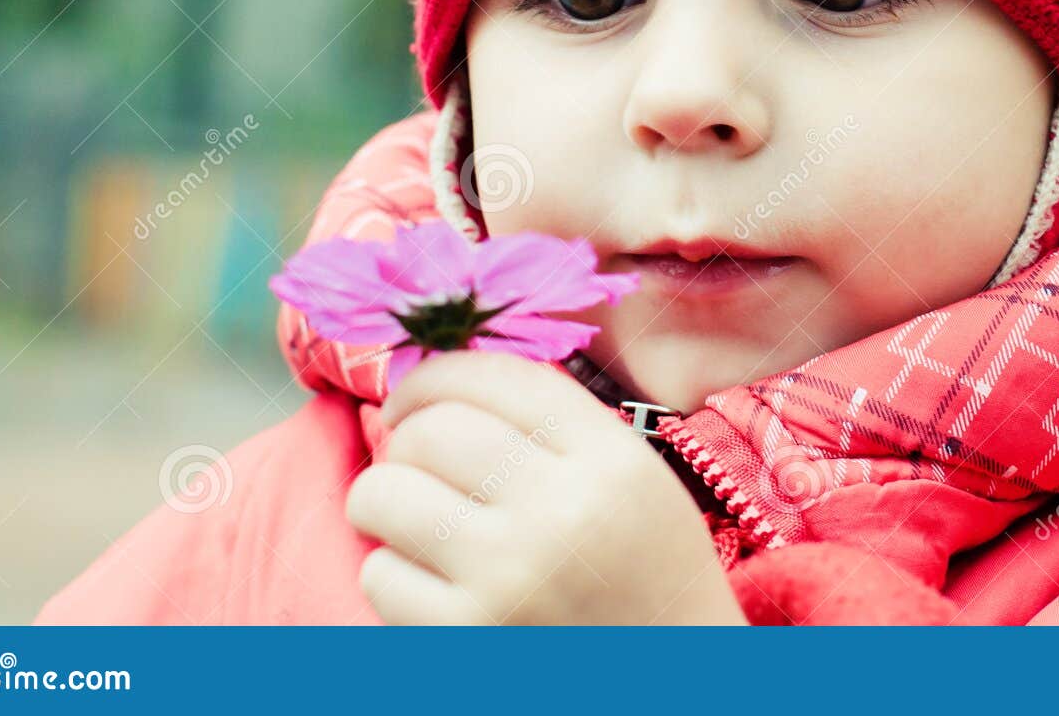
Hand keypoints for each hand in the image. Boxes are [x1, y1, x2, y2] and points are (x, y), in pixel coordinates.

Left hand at [346, 350, 747, 625]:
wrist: (679, 689)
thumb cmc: (649, 578)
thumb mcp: (634, 479)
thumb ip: (558, 426)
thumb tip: (447, 384)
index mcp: (611, 461)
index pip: (499, 379)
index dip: (436, 374)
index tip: (412, 394)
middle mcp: (559, 510)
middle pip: (433, 429)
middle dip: (402, 437)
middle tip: (410, 460)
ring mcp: (508, 577)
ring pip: (386, 492)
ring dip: (381, 497)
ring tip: (407, 515)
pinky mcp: (465, 639)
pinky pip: (380, 572)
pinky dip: (390, 571)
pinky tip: (428, 581)